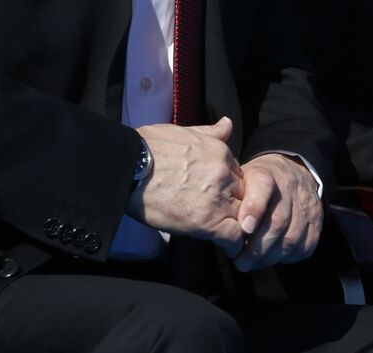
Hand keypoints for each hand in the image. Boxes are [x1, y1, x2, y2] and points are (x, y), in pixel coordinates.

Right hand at [126, 117, 244, 254]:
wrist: (127, 167)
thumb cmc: (148, 147)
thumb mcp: (184, 132)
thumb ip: (211, 132)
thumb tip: (228, 124)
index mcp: (220, 152)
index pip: (238, 174)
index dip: (231, 187)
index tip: (222, 197)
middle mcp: (224, 173)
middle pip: (244, 194)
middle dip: (236, 205)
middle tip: (224, 217)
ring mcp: (217, 197)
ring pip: (243, 215)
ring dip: (237, 225)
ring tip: (229, 236)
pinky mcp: (206, 221)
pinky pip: (233, 236)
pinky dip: (233, 244)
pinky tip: (228, 248)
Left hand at [231, 153, 323, 271]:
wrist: (292, 168)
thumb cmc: (258, 182)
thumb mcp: (241, 180)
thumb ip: (231, 199)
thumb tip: (220, 228)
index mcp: (266, 174)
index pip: (262, 187)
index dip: (253, 209)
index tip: (243, 229)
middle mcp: (289, 187)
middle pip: (277, 221)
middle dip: (256, 248)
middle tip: (241, 262)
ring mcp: (305, 203)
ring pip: (291, 237)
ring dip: (271, 257)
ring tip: (255, 264)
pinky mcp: (317, 217)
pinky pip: (307, 244)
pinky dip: (291, 256)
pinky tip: (277, 258)